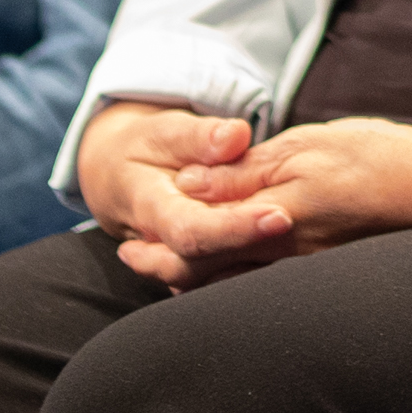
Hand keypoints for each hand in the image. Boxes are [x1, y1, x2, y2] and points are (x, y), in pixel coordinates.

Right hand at [78, 103, 292, 286]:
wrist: (119, 175)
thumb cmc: (146, 149)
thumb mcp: (164, 132)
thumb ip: (199, 136)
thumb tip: (235, 137)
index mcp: (151, 209)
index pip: (191, 231)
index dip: (233, 229)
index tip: (277, 216)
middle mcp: (162, 245)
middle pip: (204, 265)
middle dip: (249, 249)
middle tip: (292, 223)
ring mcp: (177, 261)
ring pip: (212, 280)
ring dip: (254, 264)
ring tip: (292, 235)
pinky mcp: (196, 265)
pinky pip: (221, 277)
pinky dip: (250, 270)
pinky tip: (287, 252)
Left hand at [149, 116, 411, 281]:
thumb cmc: (375, 154)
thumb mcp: (304, 146)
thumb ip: (245, 168)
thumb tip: (189, 181)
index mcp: (272, 209)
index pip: (200, 227)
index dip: (162, 231)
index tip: (131, 229)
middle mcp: (281, 246)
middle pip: (207, 264)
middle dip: (165, 262)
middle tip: (132, 256)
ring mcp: (302, 263)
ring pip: (231, 279)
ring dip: (192, 275)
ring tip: (162, 270)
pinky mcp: (321, 267)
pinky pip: (262, 284)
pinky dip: (230, 282)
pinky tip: (222, 276)